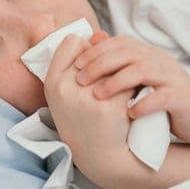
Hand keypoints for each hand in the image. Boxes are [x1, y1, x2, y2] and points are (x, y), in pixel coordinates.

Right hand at [43, 34, 131, 179]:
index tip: (92, 62)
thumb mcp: (67, 91)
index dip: (85, 49)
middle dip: (106, 59)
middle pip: (94, 52)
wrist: (98, 155)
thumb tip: (101, 34)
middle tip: (114, 74)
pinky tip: (137, 93)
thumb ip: (78, 61)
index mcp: (52, 82)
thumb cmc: (81, 118)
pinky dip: (135, 84)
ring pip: (113, 65)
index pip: (71, 42)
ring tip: (126, 82)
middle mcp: (66, 89)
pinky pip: (127, 81)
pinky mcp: (110, 108)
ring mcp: (88, 98)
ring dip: (123, 69)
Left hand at [73, 34, 189, 143]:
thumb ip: (118, 65)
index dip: (95, 51)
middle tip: (80, 80)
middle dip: (99, 65)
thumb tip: (91, 45)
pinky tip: (128, 113)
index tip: (75, 65)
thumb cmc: (164, 97)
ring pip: (142, 70)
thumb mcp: (139, 80)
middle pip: (126, 53)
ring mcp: (172, 77)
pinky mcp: (183, 97)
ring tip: (98, 95)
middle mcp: (159, 60)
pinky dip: (144, 104)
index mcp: (147, 54)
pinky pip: (162, 96)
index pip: (118, 44)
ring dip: (117, 82)